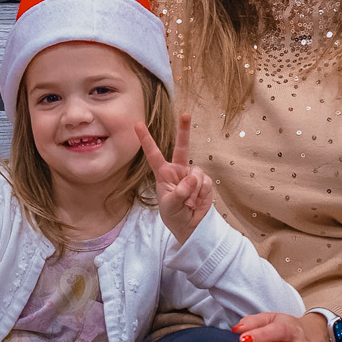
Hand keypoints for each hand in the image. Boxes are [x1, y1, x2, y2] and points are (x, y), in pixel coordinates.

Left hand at [134, 114, 212, 243]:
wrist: (191, 227)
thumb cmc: (174, 215)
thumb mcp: (170, 206)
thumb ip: (180, 192)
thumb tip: (193, 178)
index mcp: (163, 174)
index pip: (153, 154)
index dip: (146, 139)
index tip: (137, 124)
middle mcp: (178, 170)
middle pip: (181, 147)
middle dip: (184, 131)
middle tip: (185, 114)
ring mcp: (191, 175)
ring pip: (195, 173)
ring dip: (193, 191)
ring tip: (188, 203)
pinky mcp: (204, 181)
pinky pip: (204, 182)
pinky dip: (201, 193)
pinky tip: (197, 202)